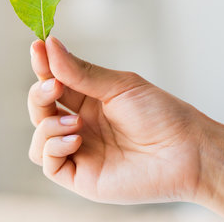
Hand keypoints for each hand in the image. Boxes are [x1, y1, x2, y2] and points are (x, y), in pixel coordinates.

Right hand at [27, 36, 206, 203]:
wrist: (186, 152)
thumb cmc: (161, 115)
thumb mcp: (119, 86)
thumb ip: (80, 72)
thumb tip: (50, 46)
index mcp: (90, 101)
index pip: (55, 82)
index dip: (43, 66)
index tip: (37, 46)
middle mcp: (81, 125)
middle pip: (41, 108)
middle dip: (40, 94)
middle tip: (54, 85)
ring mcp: (80, 151)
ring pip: (39, 137)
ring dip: (46, 124)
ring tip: (75, 122)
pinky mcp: (80, 176)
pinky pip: (47, 162)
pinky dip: (53, 147)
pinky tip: (76, 138)